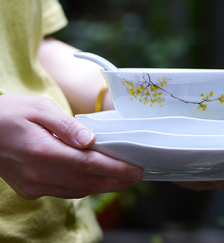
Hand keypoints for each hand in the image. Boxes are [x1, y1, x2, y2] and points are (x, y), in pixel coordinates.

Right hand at [0, 94, 143, 199]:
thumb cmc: (10, 113)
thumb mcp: (40, 108)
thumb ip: (67, 125)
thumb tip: (91, 140)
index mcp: (42, 150)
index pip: (88, 164)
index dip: (115, 169)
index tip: (135, 171)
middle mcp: (38, 173)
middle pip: (86, 182)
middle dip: (114, 181)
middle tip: (134, 177)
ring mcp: (32, 184)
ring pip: (75, 191)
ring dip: (100, 187)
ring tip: (120, 180)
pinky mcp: (29, 188)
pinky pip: (62, 192)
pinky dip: (82, 188)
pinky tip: (93, 180)